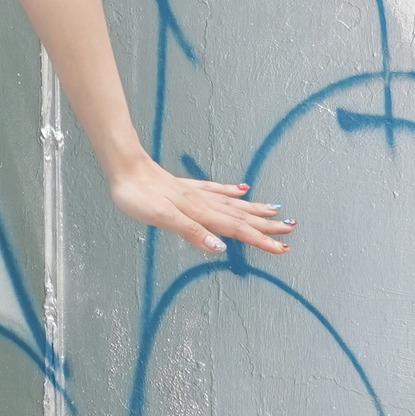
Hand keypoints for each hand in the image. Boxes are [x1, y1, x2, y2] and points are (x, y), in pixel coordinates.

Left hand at [103, 150, 292, 257]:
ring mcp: (196, 193)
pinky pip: (216, 190)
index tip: (282, 248)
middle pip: (241, 216)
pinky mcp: (186, 186)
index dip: (259, 240)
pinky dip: (232, 191)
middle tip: (290, 231)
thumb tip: (221, 248)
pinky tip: (243, 189)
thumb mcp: (161, 218)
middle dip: (266, 226)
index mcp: (199, 213)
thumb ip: (192, 232)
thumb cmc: (137, 195)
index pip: (236, 230)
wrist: (123, 167)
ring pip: (233, 203)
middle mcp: (203, 202)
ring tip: (277, 211)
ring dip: (255, 209)